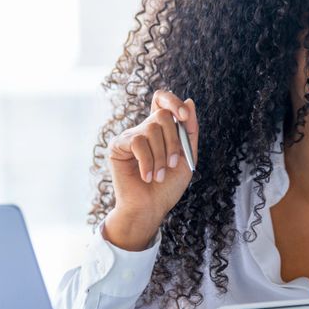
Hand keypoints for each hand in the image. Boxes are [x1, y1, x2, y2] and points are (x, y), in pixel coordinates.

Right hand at [105, 90, 199, 250]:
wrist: (150, 208)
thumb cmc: (168, 186)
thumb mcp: (187, 157)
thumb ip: (190, 131)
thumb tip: (190, 101)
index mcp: (162, 129)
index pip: (162, 99)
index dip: (173, 101)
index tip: (184, 117)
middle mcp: (144, 129)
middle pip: (162, 115)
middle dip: (173, 141)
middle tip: (173, 164)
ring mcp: (130, 136)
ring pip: (151, 129)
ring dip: (161, 156)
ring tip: (160, 176)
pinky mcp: (117, 146)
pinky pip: (137, 142)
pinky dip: (147, 162)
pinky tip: (147, 177)